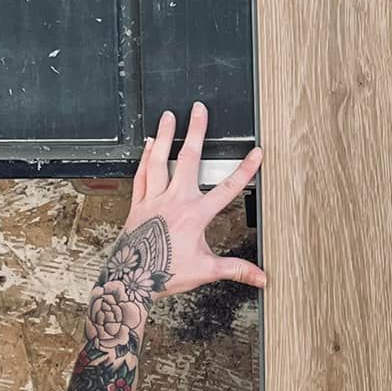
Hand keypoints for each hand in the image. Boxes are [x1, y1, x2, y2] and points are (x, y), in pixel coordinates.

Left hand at [120, 103, 266, 297]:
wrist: (130, 280)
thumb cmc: (165, 274)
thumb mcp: (206, 271)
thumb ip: (236, 269)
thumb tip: (261, 277)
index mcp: (195, 215)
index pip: (227, 188)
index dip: (245, 169)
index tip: (256, 152)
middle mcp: (174, 201)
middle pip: (188, 159)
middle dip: (196, 132)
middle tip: (198, 110)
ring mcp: (154, 200)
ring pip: (160, 160)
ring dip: (166, 136)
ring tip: (169, 116)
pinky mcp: (138, 205)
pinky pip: (142, 175)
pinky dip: (146, 158)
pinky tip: (150, 144)